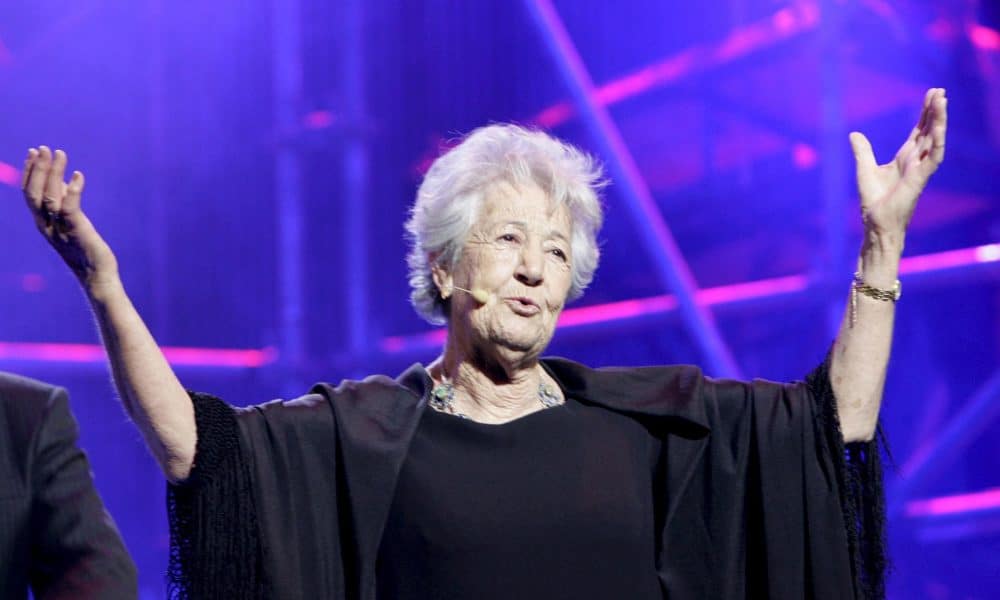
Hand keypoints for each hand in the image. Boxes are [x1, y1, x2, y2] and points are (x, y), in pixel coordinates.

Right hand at [22, 146, 118, 291]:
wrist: (97, 275)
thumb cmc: (85, 249)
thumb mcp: (71, 223)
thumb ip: (66, 203)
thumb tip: (66, 181)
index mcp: (42, 222)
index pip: (29, 193)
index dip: (30, 172)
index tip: (34, 152)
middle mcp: (46, 225)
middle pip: (34, 192)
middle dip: (38, 168)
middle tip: (43, 148)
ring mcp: (59, 229)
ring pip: (49, 197)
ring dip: (53, 173)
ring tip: (60, 154)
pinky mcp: (76, 231)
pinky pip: (69, 208)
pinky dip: (73, 190)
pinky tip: (79, 175)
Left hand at [849, 88, 946, 242]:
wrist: (876, 222)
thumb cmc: (874, 200)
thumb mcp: (864, 169)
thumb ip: (863, 151)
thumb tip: (854, 134)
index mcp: (905, 158)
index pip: (919, 130)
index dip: (925, 113)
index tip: (931, 95)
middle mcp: (916, 161)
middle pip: (929, 130)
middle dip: (935, 111)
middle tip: (940, 91)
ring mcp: (920, 169)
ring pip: (935, 139)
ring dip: (939, 121)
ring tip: (942, 100)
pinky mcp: (920, 178)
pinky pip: (933, 157)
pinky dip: (937, 141)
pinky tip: (939, 127)